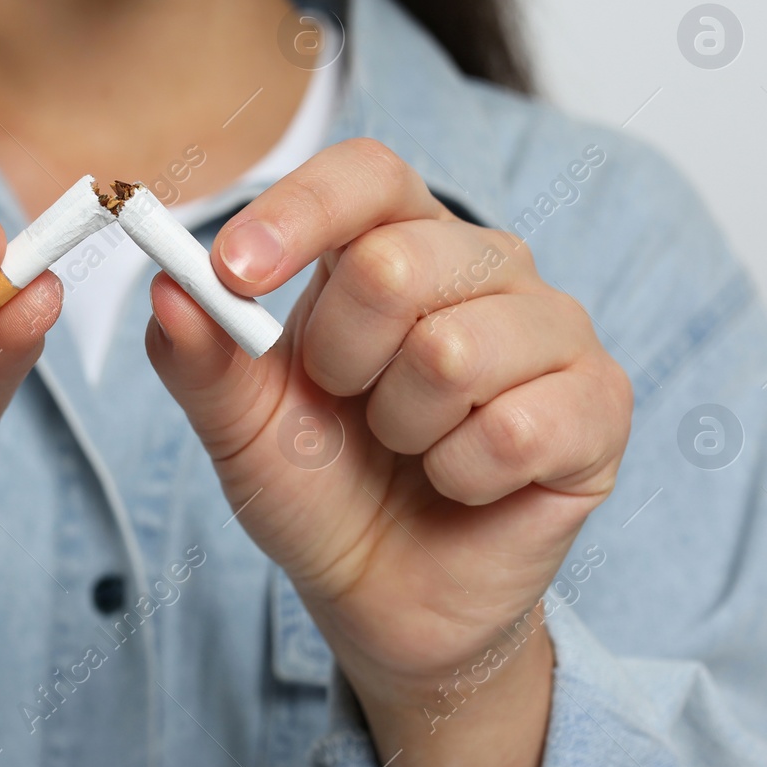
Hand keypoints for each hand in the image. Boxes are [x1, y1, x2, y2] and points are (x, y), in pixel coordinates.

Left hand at [146, 138, 630, 766]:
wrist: (384, 593)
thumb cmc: (320, 483)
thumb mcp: (239, 422)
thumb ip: (200, 354)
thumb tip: (167, 287)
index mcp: (395, 237)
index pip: (365, 174)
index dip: (299, 213)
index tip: (236, 273)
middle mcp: (484, 263)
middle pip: (397, 262)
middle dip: (342, 360)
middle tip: (351, 403)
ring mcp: (552, 327)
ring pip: (454, 350)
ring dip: (404, 427)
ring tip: (408, 445)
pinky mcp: (599, 405)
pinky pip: (514, 428)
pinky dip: (460, 475)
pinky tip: (462, 481)